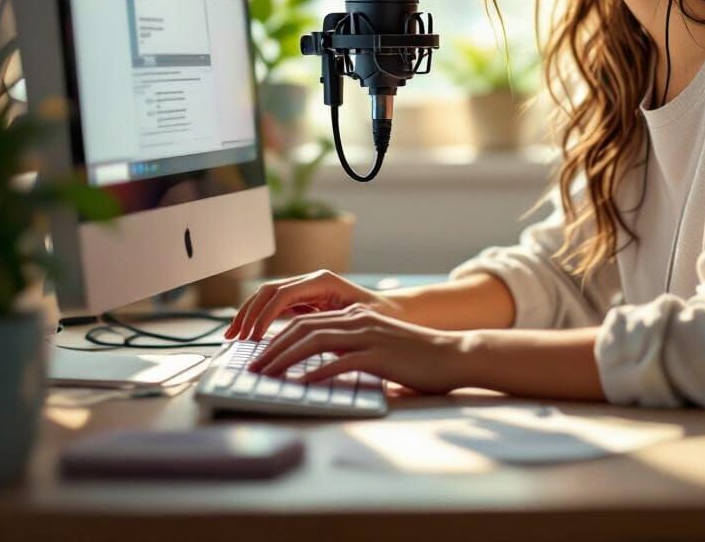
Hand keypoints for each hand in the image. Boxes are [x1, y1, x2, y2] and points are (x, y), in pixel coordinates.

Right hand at [224, 268, 405, 340]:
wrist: (395, 313)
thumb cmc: (381, 317)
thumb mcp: (356, 322)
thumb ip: (330, 327)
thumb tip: (305, 341)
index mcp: (322, 281)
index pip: (282, 293)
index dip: (263, 315)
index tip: (252, 338)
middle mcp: (312, 281)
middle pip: (269, 291)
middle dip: (248, 313)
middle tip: (234, 338)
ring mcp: (308, 290)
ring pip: (268, 298)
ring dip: (249, 315)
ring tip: (233, 336)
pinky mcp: (306, 301)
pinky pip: (277, 308)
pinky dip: (261, 320)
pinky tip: (250, 336)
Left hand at [246, 303, 468, 395]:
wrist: (452, 355)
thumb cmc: (417, 357)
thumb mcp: (379, 346)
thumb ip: (352, 351)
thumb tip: (320, 372)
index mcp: (356, 316)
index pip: (307, 321)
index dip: (279, 337)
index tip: (259, 354)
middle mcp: (358, 321)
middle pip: (304, 328)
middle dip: (272, 347)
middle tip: (252, 367)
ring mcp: (368, 336)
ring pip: (315, 341)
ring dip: (285, 359)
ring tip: (265, 376)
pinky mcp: (378, 355)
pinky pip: (338, 363)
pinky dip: (315, 375)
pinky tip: (299, 387)